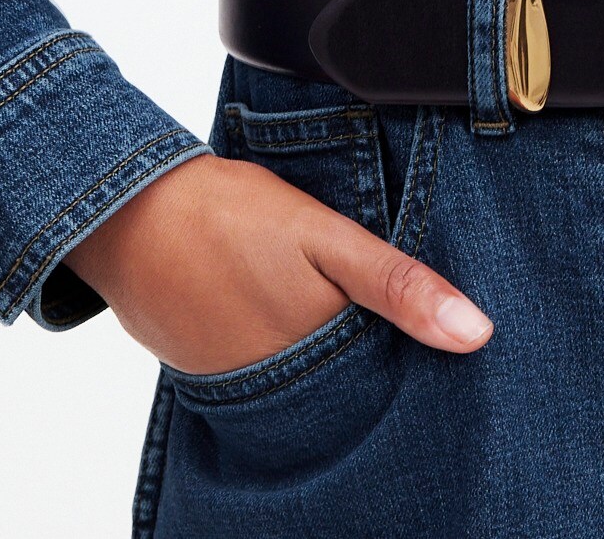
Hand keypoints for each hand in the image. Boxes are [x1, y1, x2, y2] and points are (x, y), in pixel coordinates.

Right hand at [62, 150, 493, 376]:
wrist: (127, 217)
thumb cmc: (230, 217)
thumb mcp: (325, 237)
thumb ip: (398, 284)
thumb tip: (476, 334)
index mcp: (325, 351)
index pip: (393, 372)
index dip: (418, 350)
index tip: (442, 332)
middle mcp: (288, 387)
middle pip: (352, 381)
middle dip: (371, 353)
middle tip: (363, 300)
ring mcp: (246, 387)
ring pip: (309, 379)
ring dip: (323, 351)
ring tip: (314, 298)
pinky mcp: (214, 379)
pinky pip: (266, 377)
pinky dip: (279, 351)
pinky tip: (275, 309)